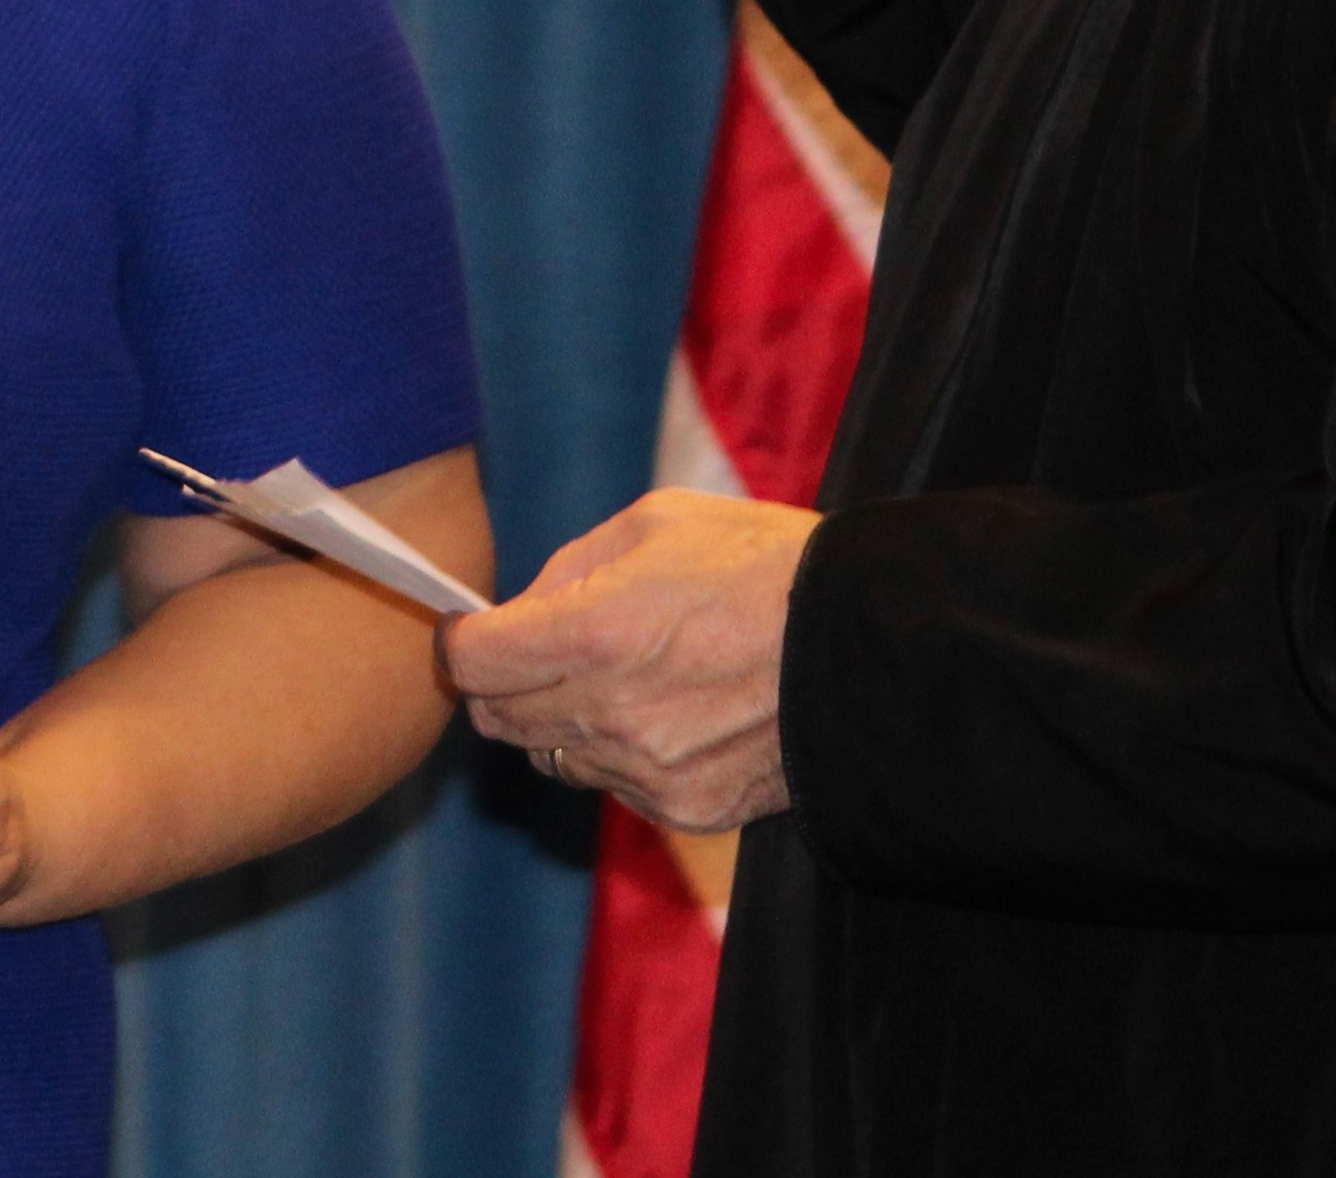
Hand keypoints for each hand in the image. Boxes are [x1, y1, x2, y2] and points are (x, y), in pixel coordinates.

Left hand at [438, 488, 819, 832]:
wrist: (872, 649)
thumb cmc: (766, 566)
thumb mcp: (658, 525)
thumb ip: (570, 567)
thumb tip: (522, 609)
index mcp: (594, 634)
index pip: (474, 664)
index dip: (463, 642)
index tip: (469, 629)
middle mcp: (610, 715)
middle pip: (500, 720)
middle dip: (502, 683)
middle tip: (532, 651)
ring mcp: (647, 772)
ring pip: (554, 756)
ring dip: (562, 720)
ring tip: (622, 676)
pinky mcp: (685, 810)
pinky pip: (615, 785)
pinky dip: (619, 753)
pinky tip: (671, 713)